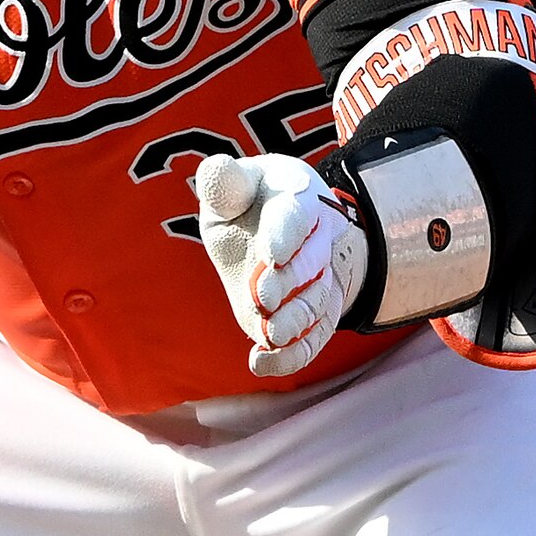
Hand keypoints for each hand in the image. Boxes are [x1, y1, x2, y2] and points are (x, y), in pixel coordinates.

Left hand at [191, 152, 359, 377]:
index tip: (270, 255)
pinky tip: (263, 364)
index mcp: (297, 199)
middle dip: (289, 283)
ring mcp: (317, 279)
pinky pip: (314, 337)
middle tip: (262, 299)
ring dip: (294, 321)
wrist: (274, 230)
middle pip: (313, 262)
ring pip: (317, 302)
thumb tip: (217, 171)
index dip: (287, 235)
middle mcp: (316, 240)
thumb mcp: (232, 187)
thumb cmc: (248, 204)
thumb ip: (226, 181)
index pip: (298, 214)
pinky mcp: (310, 314)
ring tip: (269, 335)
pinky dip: (294, 355)